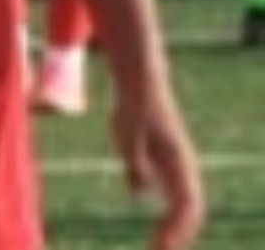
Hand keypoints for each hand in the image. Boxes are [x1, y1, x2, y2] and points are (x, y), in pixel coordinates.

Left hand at [112, 83, 205, 249]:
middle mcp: (183, 169)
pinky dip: (172, 223)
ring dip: (177, 233)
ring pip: (186, 209)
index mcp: (177, 161)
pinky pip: (175, 202)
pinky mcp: (164, 167)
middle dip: (179, 236)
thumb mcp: (129, 132)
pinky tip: (160, 238)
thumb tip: (140, 193)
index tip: (161, 246)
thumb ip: (135, 161)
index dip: (177, 228)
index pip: (187, 204)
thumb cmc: (134, 109)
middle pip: (191, 212)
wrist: (139, 87)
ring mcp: (176, 169)